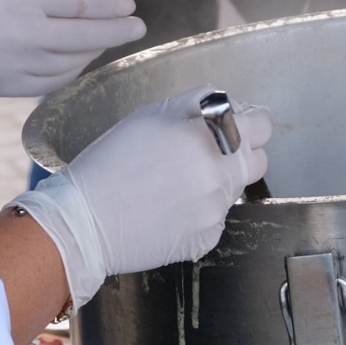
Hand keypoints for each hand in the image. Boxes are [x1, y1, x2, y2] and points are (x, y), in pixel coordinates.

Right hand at [0, 0, 145, 96]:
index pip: (80, 5)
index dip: (110, 7)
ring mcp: (12, 67)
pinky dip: (64, 74)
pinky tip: (72, 66)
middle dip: (115, 32)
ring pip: (68, 66)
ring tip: (104, 45)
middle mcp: (25, 37)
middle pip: (84, 38)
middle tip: (136, 26)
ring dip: (91, 55)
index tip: (131, 5)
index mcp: (22, 2)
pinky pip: (43, 83)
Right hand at [17, 89, 272, 306]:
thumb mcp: (151, 115)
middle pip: (258, 162)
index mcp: (210, 139)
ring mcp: (215, 212)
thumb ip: (197, 104)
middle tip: (207, 155)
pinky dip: (199, 213)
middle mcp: (220, 176)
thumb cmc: (111, 160)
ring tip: (174, 185)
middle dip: (240, 155)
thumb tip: (225, 104)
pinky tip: (168, 209)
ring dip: (216, 184)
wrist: (83, 222)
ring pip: (233, 192)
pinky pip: (215, 219)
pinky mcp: (205, 240)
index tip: (237, 126)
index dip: (250, 123)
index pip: (261, 127)